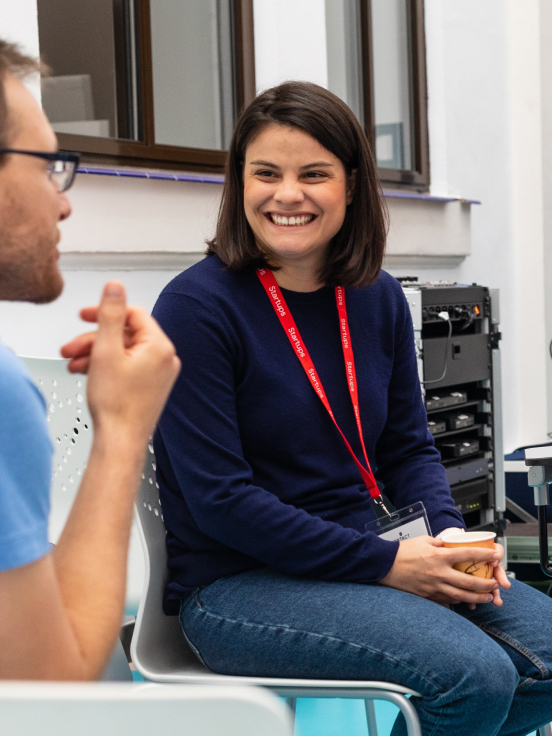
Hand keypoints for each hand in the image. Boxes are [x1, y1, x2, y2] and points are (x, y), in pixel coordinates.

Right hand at [60, 281, 180, 443]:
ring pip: (123, 351)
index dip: (105, 312)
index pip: (132, 314)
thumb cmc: (117, 405)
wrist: (121, 442)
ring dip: (96, 354)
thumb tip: (115, 286)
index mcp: (160, 346)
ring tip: (74, 363)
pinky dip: (107, 367)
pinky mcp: (151, 387)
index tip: (85, 315)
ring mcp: (160, 374)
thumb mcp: (106, 350)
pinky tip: (87, 373)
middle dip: (94, 339)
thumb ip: (110, 314)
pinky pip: (128, 366)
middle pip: (125, 334)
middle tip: (72, 347)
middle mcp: (165, 358)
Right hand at [380, 535, 507, 606]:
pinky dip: (460, 601)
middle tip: (495, 584)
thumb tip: (454, 542)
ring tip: (488, 597)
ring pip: (462, 595)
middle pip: (469, 582)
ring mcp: (434, 586)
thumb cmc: (403, 551)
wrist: (385, 566)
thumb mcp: (424, 540)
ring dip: (478, 597)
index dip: (484, 556)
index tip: (495, 556)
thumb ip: (441, 543)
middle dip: (486, 584)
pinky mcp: (429, 595)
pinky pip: (449, 600)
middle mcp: (439, 573)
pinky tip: (467, 600)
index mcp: (439, 556)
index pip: (467, 555)